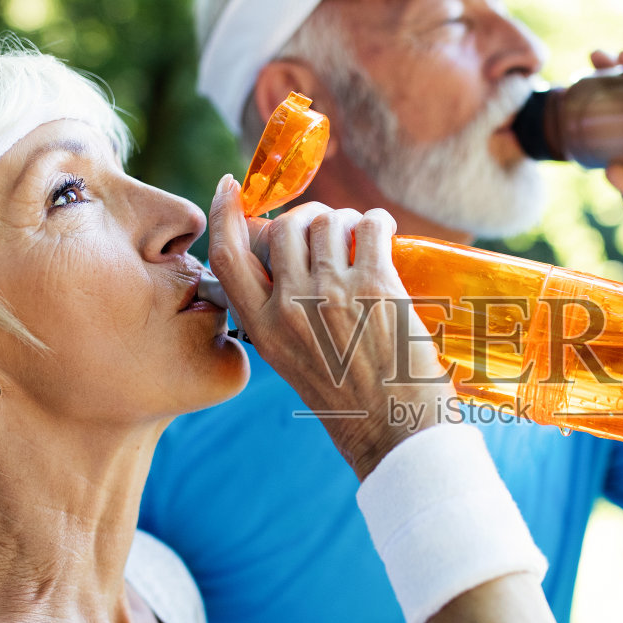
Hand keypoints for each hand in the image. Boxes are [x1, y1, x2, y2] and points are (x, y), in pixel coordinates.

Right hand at [207, 176, 454, 477]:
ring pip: (327, 222)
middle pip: (284, 228)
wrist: (397, 435)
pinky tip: (383, 233)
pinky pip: (369, 226)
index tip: (230, 187)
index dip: (225, 215)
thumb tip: (295, 264)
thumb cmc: (353, 404)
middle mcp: (291, 307)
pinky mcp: (376, 286)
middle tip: (330, 229)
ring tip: (361, 238)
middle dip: (307, 218)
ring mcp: (332, 293)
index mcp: (264, 329)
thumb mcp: (295, 362)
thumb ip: (285, 316)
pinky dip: (377, 221)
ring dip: (346, 220)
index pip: (228, 257)